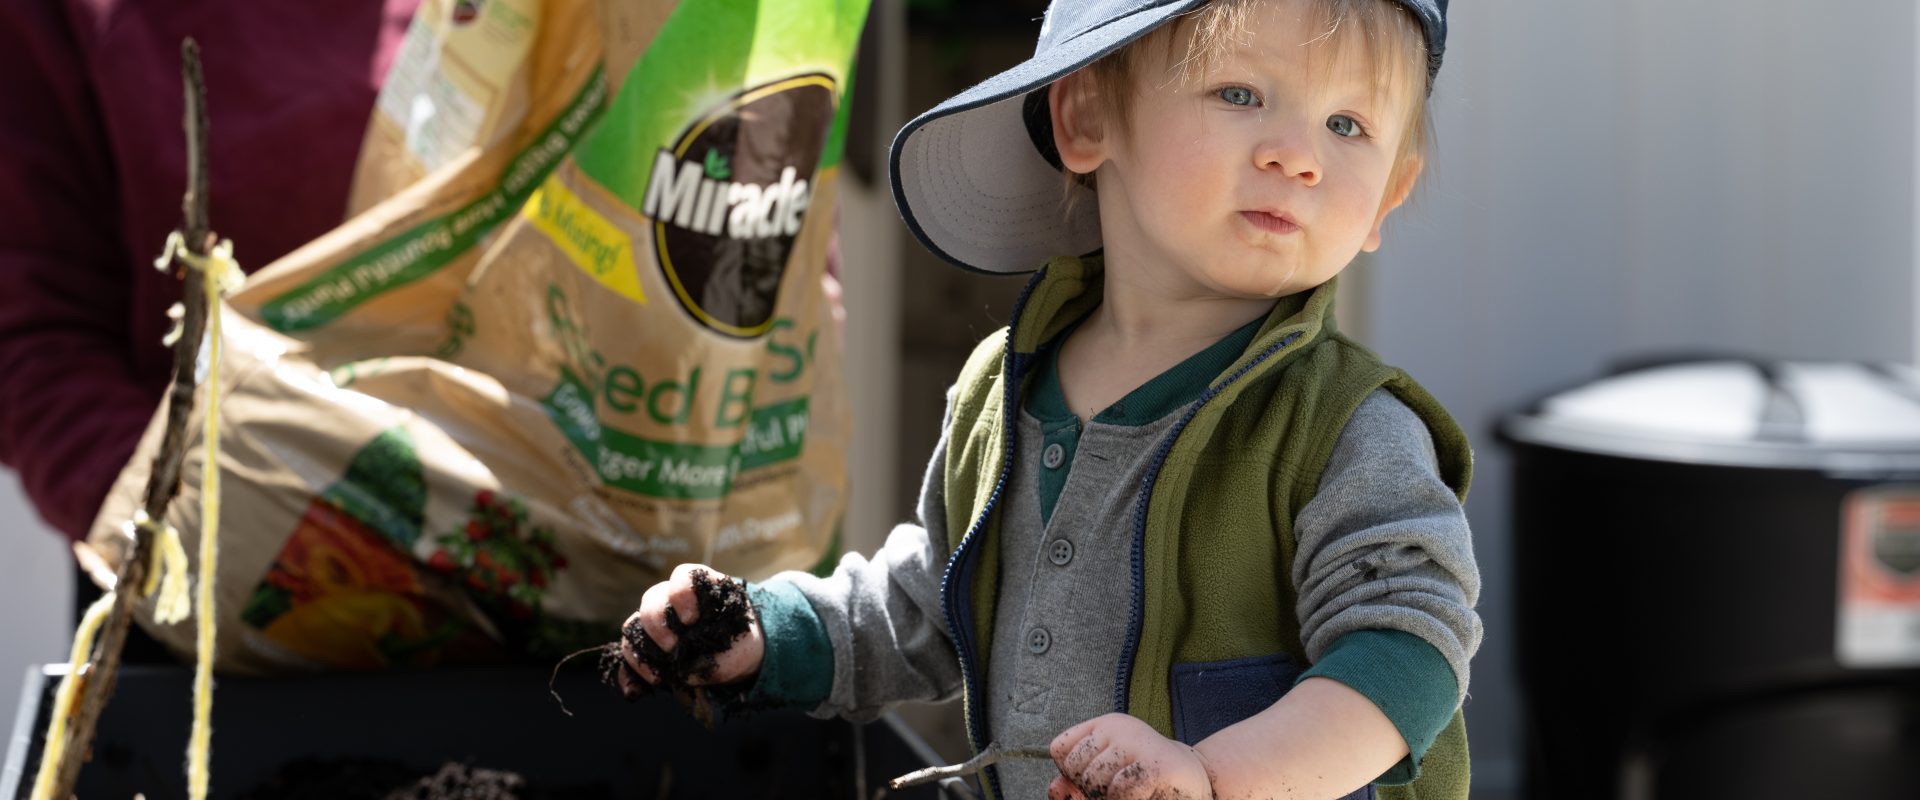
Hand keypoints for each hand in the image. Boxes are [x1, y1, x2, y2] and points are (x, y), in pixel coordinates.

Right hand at [617, 563, 763, 698]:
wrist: (736, 655)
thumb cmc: (739, 642)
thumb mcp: (740, 648)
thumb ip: (718, 657)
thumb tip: (686, 673)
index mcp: (700, 588)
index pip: (683, 576)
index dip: (681, 594)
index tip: (691, 619)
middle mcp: (672, 599)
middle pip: (651, 600)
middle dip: (657, 625)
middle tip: (672, 647)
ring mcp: (657, 620)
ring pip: (634, 625)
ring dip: (639, 650)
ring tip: (658, 676)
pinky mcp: (647, 643)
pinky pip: (629, 653)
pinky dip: (629, 672)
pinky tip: (634, 691)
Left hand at [1048, 713, 1213, 799]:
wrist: (1200, 783)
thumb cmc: (1148, 784)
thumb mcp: (1107, 780)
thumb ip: (1077, 785)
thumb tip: (1055, 789)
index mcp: (1104, 725)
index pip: (1059, 750)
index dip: (1072, 774)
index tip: (1102, 778)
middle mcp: (1118, 726)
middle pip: (1076, 768)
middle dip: (1092, 789)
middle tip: (1125, 787)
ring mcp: (1138, 742)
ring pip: (1095, 781)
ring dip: (1112, 798)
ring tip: (1137, 791)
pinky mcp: (1157, 765)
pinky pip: (1120, 792)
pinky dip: (1129, 799)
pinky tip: (1149, 794)